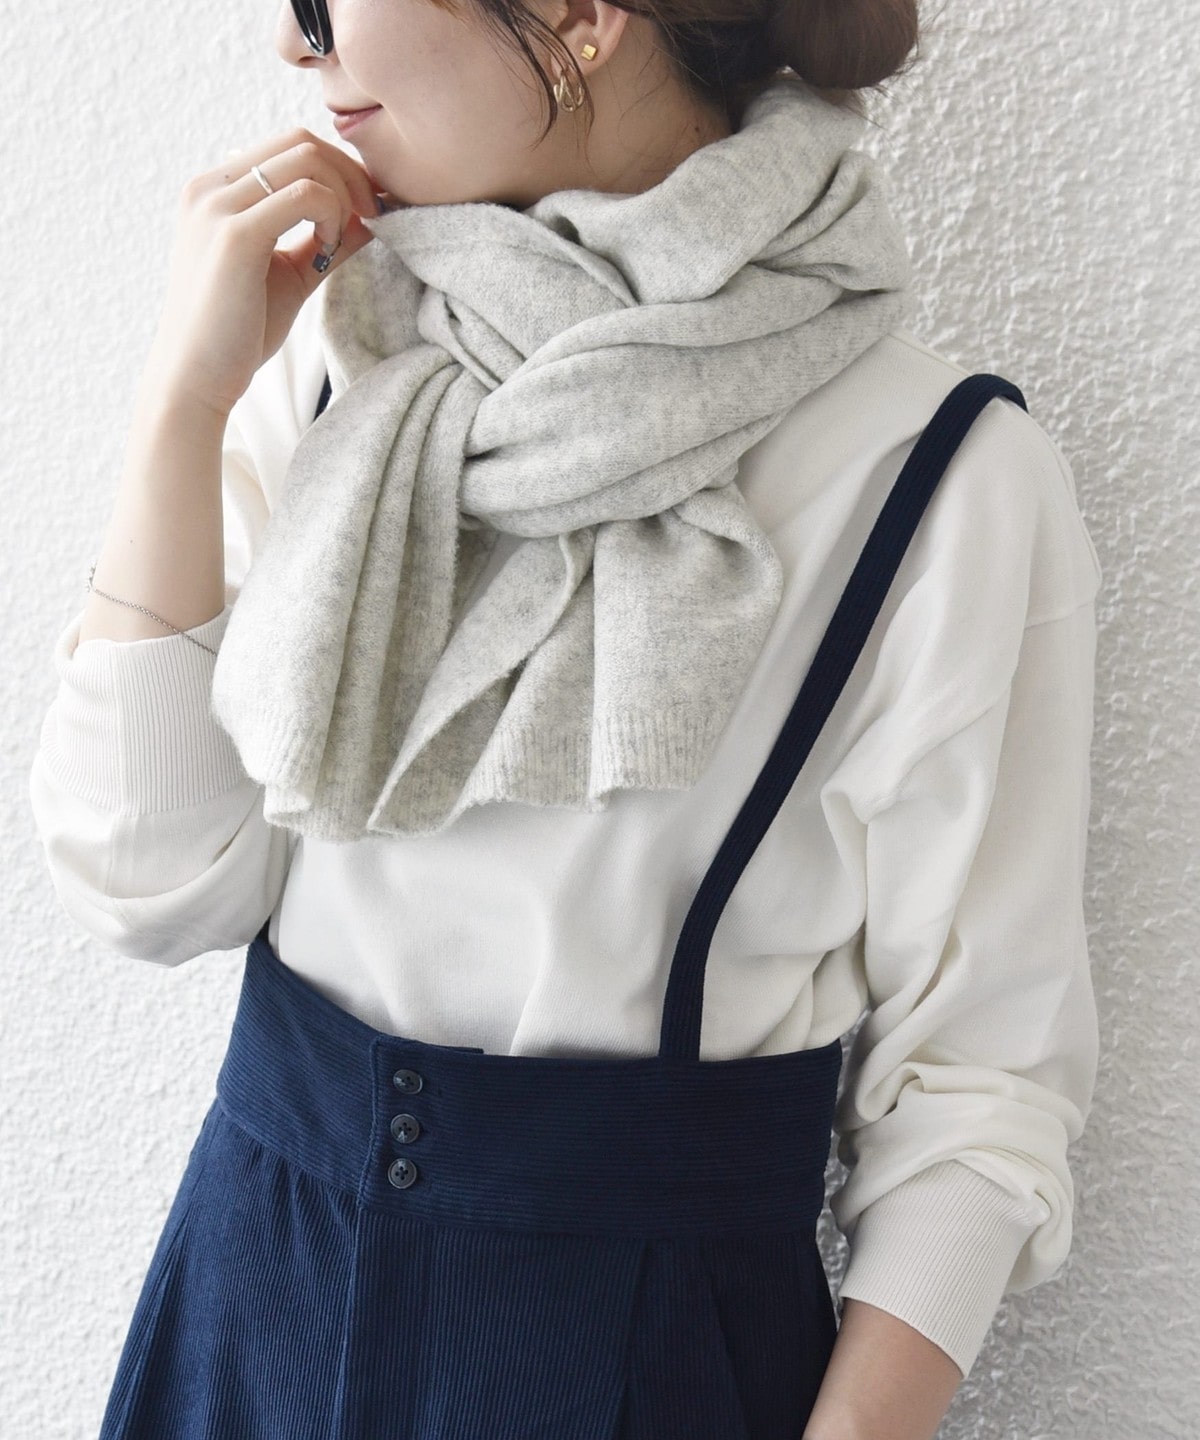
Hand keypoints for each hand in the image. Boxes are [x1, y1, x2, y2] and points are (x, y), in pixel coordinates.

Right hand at [145, 127, 383, 417]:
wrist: (197, 379)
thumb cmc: (238, 333)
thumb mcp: (290, 276)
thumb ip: (324, 242)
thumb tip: (369, 217)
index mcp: (215, 191)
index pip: (290, 146)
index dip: (340, 170)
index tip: (366, 209)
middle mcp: (210, 187)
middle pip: (301, 141)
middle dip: (350, 175)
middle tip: (372, 218)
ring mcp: (218, 206)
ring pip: (306, 159)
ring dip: (344, 195)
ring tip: (339, 242)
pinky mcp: (235, 235)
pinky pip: (305, 195)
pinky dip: (333, 216)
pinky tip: (328, 250)